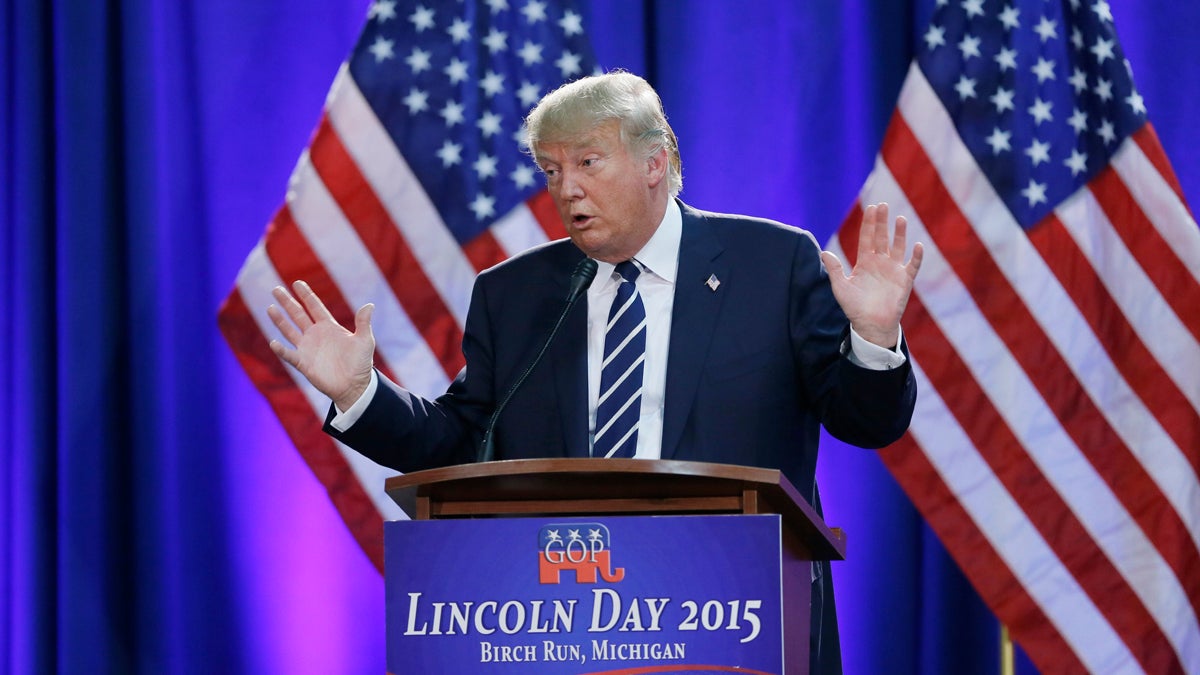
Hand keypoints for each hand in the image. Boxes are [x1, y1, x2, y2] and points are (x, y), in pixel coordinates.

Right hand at [267, 280, 375, 410]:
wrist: (355, 386)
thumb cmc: (361, 363)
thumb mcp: (365, 341)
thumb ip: (364, 323)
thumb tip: (369, 305)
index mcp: (329, 326)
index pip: (314, 307)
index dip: (306, 295)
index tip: (297, 283)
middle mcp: (315, 335)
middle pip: (298, 315)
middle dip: (288, 302)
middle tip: (276, 289)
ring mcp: (307, 348)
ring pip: (289, 331)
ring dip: (280, 320)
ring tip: (270, 308)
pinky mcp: (303, 363)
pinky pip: (289, 355)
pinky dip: (281, 350)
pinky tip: (274, 342)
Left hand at [819, 203, 923, 348]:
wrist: (871, 326)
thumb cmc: (854, 307)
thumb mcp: (841, 287)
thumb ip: (834, 269)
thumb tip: (823, 252)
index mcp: (865, 262)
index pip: (867, 238)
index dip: (868, 223)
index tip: (870, 208)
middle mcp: (880, 263)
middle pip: (881, 237)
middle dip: (882, 222)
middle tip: (883, 205)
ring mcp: (893, 270)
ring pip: (898, 247)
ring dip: (899, 234)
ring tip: (900, 219)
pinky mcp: (904, 280)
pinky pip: (912, 266)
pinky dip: (916, 256)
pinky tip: (918, 245)